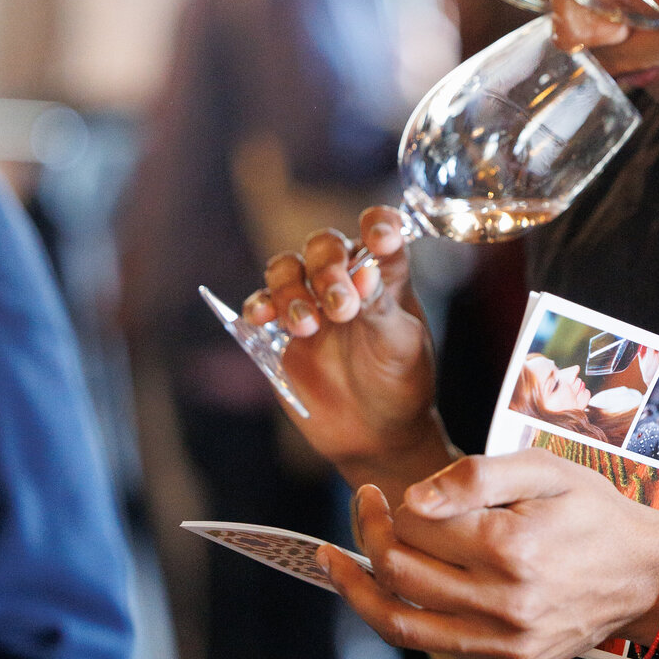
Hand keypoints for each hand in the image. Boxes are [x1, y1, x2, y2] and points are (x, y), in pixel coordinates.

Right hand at [241, 206, 452, 492]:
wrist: (376, 434)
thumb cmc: (400, 383)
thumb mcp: (401, 346)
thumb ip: (382, 307)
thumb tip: (364, 272)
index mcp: (386, 276)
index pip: (382, 231)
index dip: (378, 224)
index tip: (378, 238)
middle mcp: (347, 280)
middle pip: (325, 246)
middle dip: (327, 268)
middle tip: (340, 308)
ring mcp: (312, 303)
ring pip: (287, 269)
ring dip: (290, 290)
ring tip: (305, 327)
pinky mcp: (283, 331)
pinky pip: (260, 305)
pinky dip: (257, 306)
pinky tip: (261, 319)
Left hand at [319, 452, 658, 658]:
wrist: (648, 576)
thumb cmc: (593, 512)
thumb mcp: (545, 470)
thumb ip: (477, 475)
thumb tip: (413, 497)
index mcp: (513, 546)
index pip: (416, 526)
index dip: (390, 505)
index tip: (383, 492)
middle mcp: (506, 602)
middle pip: (400, 573)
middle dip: (369, 536)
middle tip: (363, 510)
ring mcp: (507, 643)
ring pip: (403, 623)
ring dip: (358, 591)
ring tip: (334, 562)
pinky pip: (439, 646)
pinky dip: (407, 617)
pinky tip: (394, 590)